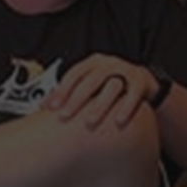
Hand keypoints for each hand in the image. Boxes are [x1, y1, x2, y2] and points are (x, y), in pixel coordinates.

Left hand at [44, 54, 159, 130]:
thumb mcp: (91, 84)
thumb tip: (43, 106)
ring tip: (90, 123)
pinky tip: (118, 121)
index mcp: (92, 63)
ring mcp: (125, 71)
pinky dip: (126, 108)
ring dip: (99, 106)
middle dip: (76, 99)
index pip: (73, 74)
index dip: (61, 90)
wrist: (142, 81)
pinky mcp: (141, 81)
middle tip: (65, 116)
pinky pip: (133, 94)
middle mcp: (108, 64)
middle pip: (90, 80)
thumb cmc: (111, 84)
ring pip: (111, 86)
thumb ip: (72, 92)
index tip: (51, 107)